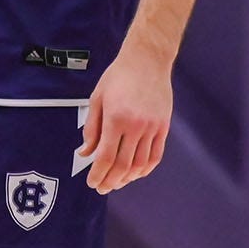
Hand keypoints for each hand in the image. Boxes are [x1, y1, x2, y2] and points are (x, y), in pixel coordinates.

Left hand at [76, 50, 172, 192]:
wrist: (147, 59)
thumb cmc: (119, 76)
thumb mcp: (97, 98)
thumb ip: (91, 128)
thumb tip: (85, 153)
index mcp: (115, 119)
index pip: (105, 157)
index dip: (98, 175)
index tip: (92, 183)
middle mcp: (135, 126)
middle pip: (122, 165)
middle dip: (110, 181)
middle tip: (102, 188)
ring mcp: (152, 128)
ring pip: (140, 165)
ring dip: (127, 179)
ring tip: (117, 183)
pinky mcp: (163, 127)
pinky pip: (155, 156)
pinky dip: (145, 169)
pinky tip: (136, 174)